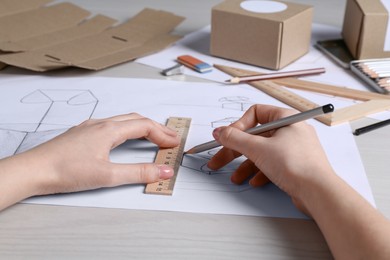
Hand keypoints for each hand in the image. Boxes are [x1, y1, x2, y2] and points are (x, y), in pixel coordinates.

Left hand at [19, 113, 179, 195]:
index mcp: (109, 130)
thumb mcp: (107, 175)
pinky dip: (126, 130)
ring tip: (153, 137)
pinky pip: (111, 125)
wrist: (33, 170)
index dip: (163, 134)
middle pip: (136, 120)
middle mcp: (100, 124)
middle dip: (156, 128)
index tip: (174, 144)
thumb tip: (163, 171)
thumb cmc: (65, 171)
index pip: (145, 126)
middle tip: (170, 138)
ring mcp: (89, 127)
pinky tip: (123, 139)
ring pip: (123, 121)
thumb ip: (139, 173)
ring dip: (141, 127)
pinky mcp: (81, 134)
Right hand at [207, 104, 333, 208]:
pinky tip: (254, 181)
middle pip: (255, 136)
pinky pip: (272, 164)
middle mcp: (290, 130)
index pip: (255, 114)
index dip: (237, 126)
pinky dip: (260, 171)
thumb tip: (219, 132)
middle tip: (218, 161)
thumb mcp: (258, 148)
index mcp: (285, 118)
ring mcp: (293, 148)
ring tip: (236, 178)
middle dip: (235, 150)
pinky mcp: (294, 164)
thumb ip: (235, 139)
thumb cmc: (294, 164)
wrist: (318, 192)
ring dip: (245, 165)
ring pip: (262, 152)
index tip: (225, 139)